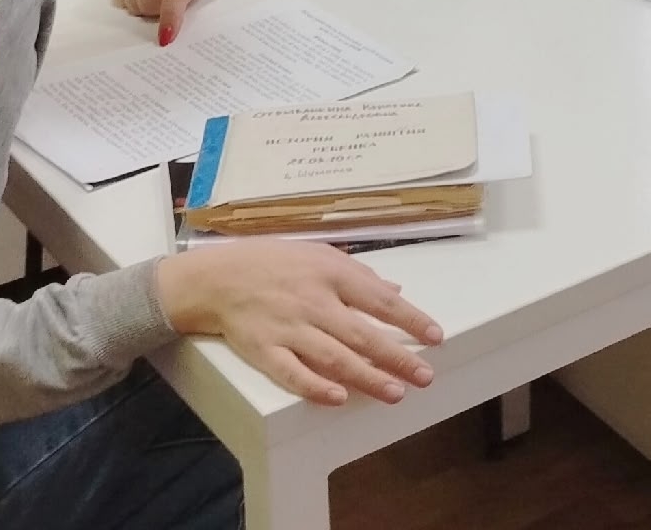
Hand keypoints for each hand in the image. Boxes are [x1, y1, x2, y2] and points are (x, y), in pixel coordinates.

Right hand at [156, 241, 442, 406]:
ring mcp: (287, 328)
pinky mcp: (263, 350)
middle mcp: (313, 302)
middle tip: (424, 376)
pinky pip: (291, 372)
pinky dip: (315, 386)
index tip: (435, 337)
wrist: (216, 277)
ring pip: (333, 357)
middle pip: (361, 334)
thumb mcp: (319, 254)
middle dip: (396, 357)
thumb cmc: (273, 262)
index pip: (378, 300)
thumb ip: (359, 274)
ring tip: (395, 392)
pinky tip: (338, 397)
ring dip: (366, 376)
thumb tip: (396, 292)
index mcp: (330, 274)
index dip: (410, 320)